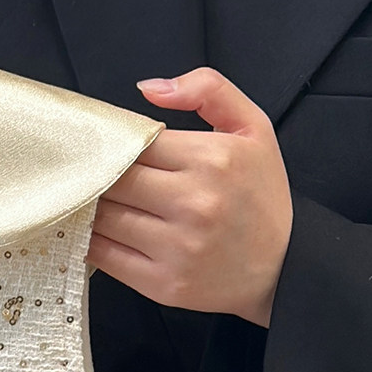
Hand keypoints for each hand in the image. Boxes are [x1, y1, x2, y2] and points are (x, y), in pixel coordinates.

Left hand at [89, 68, 292, 326]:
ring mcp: (176, 247)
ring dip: (90, 208)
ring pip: (104, 217)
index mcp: (213, 159)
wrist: (281, 268)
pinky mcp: (161, 283)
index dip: (117, 143)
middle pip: (114, 180)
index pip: (137, 143)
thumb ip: (208, 90)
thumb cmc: (261, 194)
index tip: (109, 148)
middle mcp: (194, 203)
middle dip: (99, 176)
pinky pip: (104, 256)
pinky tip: (95, 231)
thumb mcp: (252, 128)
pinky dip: (90, 241)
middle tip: (91, 175)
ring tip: (93, 201)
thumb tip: (147, 88)